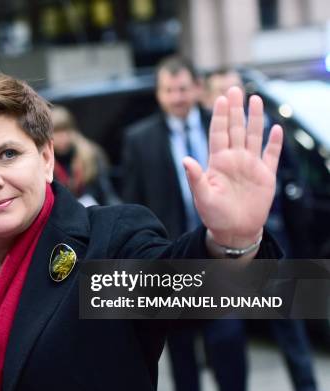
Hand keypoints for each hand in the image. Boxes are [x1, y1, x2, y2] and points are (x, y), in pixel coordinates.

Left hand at [184, 86, 282, 247]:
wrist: (234, 230)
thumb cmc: (214, 215)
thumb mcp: (202, 196)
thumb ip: (195, 177)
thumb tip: (185, 159)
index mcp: (217, 161)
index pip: (218, 133)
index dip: (220, 116)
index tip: (220, 98)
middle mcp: (234, 159)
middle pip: (235, 128)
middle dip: (235, 109)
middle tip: (234, 88)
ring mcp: (250, 165)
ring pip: (253, 136)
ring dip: (254, 118)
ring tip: (255, 99)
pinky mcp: (266, 175)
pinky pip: (271, 155)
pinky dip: (274, 142)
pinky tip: (276, 128)